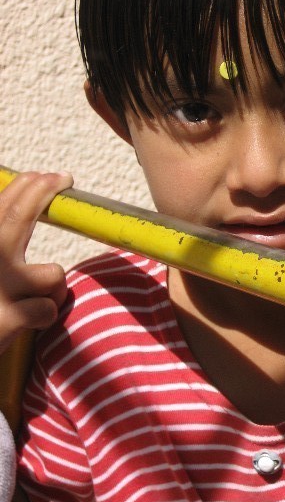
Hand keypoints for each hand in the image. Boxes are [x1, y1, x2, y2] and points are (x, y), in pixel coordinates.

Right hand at [0, 171, 72, 355]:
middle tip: (62, 179)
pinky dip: (44, 318)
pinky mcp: (9, 319)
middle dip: (43, 192)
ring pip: (52, 275)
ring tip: (32, 300)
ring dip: (51, 289)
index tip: (50, 177)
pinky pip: (50, 310)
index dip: (28, 187)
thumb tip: (25, 204)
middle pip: (18, 217)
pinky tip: (24, 324)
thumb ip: (4, 242)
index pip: (1, 207)